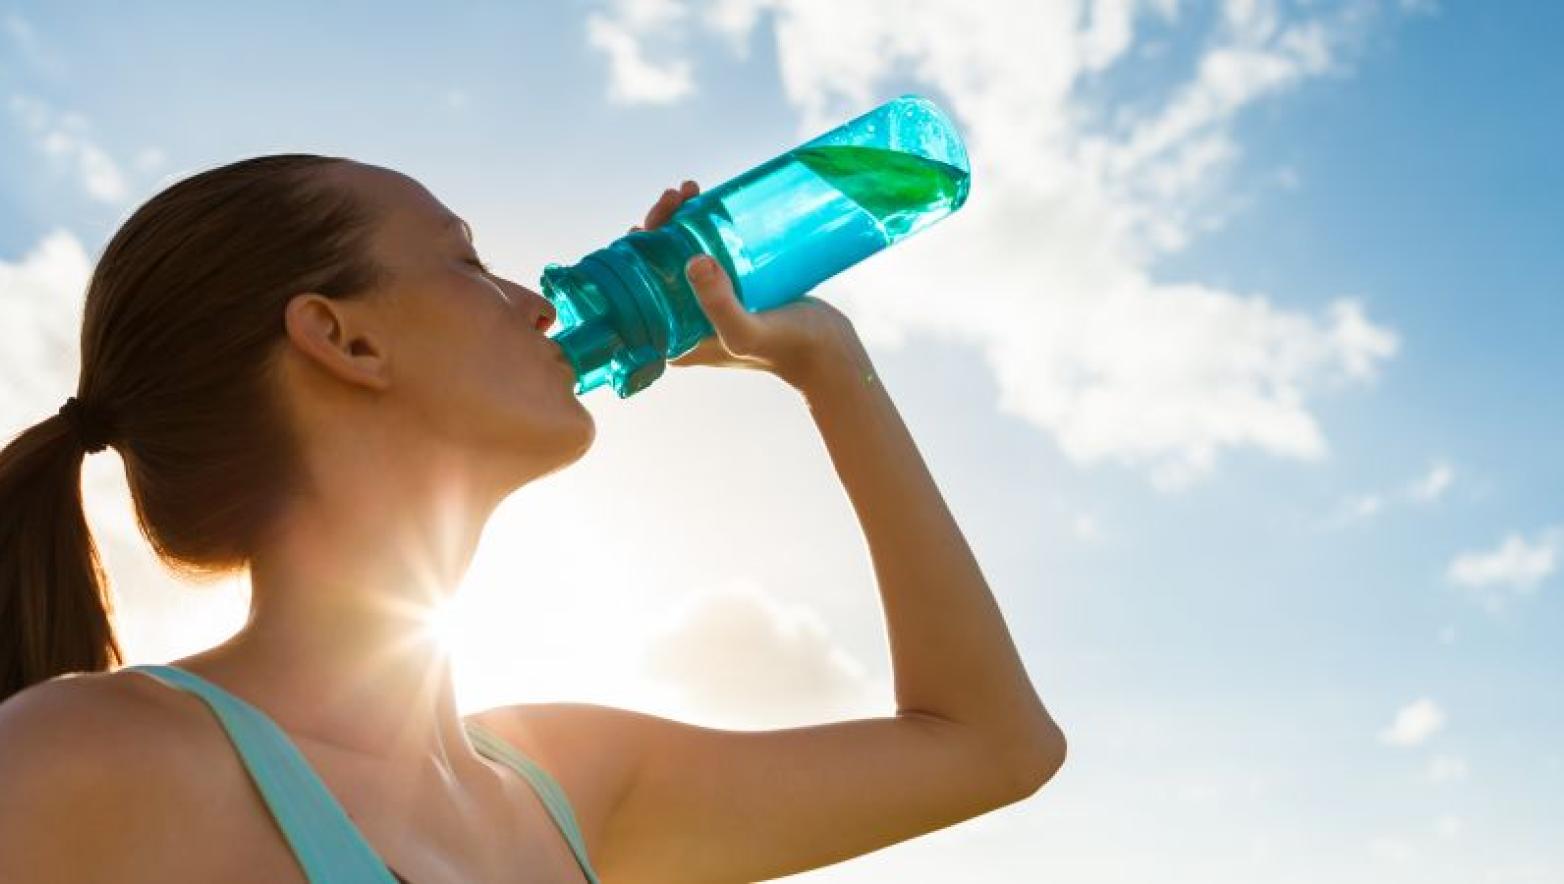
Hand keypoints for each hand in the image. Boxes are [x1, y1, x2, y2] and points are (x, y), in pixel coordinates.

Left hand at [630, 179, 866, 391]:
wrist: (829, 352)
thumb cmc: (787, 348)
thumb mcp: (747, 332)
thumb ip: (719, 305)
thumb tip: (693, 261)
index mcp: (673, 339)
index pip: (638, 290)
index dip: (636, 251)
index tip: (651, 219)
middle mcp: (683, 324)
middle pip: (656, 267)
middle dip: (659, 226)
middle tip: (678, 195)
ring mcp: (706, 307)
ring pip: (680, 256)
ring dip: (679, 222)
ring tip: (691, 191)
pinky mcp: (731, 292)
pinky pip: (706, 255)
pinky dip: (702, 228)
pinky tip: (707, 205)